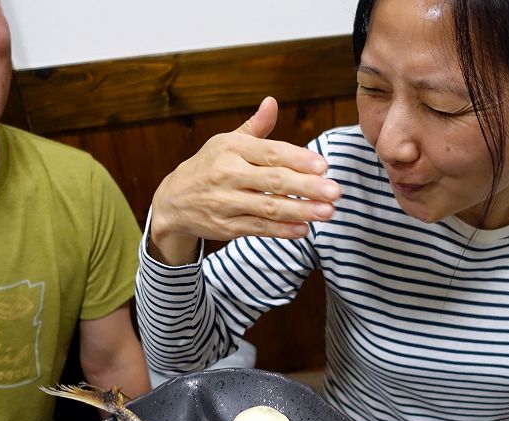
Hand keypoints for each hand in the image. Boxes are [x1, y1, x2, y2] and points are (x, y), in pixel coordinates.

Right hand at [149, 96, 340, 264]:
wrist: (173, 201)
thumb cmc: (209, 166)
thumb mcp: (227, 142)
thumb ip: (256, 128)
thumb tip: (272, 102)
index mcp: (231, 148)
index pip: (270, 152)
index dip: (298, 159)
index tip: (323, 165)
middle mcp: (227, 174)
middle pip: (273, 180)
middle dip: (307, 187)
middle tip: (335, 191)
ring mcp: (226, 202)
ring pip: (268, 207)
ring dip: (301, 211)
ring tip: (328, 212)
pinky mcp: (226, 227)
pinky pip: (259, 228)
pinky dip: (282, 230)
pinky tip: (303, 229)